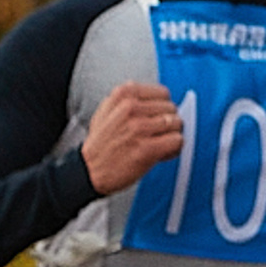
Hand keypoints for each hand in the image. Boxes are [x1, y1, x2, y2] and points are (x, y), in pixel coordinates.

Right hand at [82, 81, 184, 197]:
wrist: (88, 172)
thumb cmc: (100, 146)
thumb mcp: (105, 112)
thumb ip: (128, 100)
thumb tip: (157, 97)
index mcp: (123, 96)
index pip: (163, 94)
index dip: (161, 108)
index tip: (153, 119)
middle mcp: (131, 109)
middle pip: (171, 109)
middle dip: (167, 123)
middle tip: (153, 135)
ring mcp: (139, 128)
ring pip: (177, 124)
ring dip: (171, 136)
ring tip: (156, 144)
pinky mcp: (147, 148)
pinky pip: (177, 141)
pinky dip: (173, 149)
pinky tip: (160, 153)